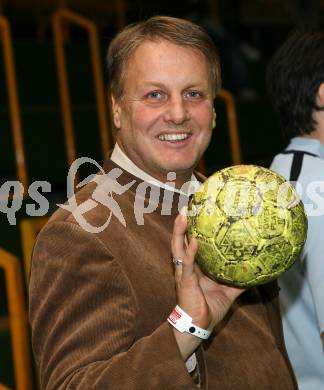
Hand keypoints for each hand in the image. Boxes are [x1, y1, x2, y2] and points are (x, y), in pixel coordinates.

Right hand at [170, 212, 243, 358]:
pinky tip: (194, 241)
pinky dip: (190, 252)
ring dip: (179, 231)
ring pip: (178, 247)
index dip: (191, 228)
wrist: (198, 325)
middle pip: (181, 240)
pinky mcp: (185, 280)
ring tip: (182, 215)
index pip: (191, 242)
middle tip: (186, 207)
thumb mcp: (228, 291)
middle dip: (181, 224)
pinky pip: (187, 263)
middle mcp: (186, 265)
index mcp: (195, 266)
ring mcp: (184, 271)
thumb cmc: (210, 308)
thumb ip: (238, 280)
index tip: (196, 212)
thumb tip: (256, 272)